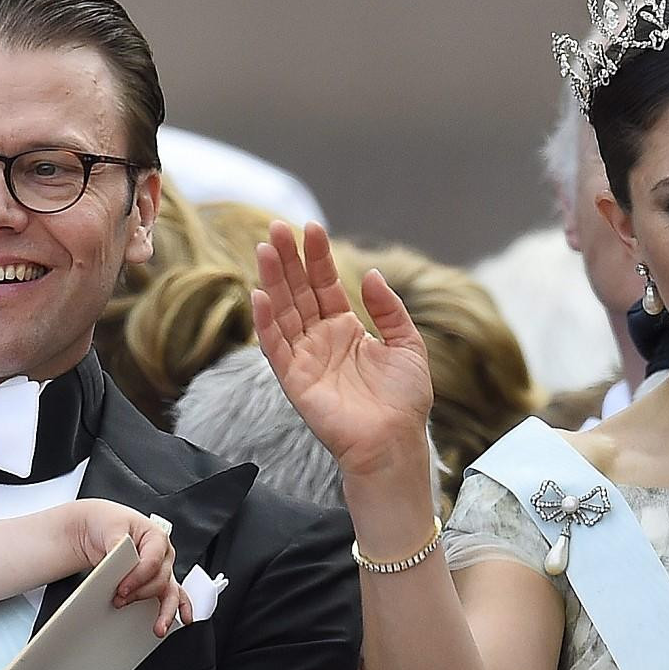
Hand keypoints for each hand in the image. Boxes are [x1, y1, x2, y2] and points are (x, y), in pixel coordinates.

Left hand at [74, 501, 191, 635]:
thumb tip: (117, 563)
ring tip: (159, 627)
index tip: (122, 588)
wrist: (99, 526)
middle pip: (161, 580)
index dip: (138, 577)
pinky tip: (176, 622)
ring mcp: (161, 570)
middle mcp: (163, 555)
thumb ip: (117, 547)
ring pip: (171, 593)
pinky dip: (175, 611)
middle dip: (141, 594)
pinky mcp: (154, 583)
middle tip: (121, 600)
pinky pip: (172, 598)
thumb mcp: (111, 528)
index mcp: (156, 537)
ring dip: (166, 612)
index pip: (153, 561)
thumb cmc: (108, 523)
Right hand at [251, 220, 432, 481]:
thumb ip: (388, 310)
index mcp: (345, 329)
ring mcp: (304, 358)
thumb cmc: (403, 401)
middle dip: (287, 260)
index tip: (311, 227)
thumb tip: (370, 275)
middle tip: (276, 227)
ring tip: (264, 248)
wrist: (395, 442)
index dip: (317, 257)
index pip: (325, 285)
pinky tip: (260, 294)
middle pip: (298, 292)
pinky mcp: (294, 380)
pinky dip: (266, 322)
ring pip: (283, 312)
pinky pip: (275, 347)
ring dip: (272, 280)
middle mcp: (320, 340)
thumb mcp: (407, 345)